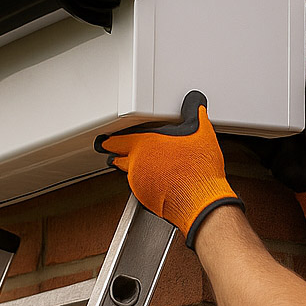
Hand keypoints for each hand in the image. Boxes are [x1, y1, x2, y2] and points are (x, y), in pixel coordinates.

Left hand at [94, 90, 243, 247]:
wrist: (200, 202)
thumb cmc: (198, 170)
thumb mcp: (201, 133)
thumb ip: (194, 114)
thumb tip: (195, 103)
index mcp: (144, 144)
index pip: (117, 141)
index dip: (110, 141)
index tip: (105, 140)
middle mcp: (136, 165)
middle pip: (118, 158)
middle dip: (115, 154)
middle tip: (111, 152)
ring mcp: (139, 184)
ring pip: (129, 174)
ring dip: (133, 170)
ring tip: (142, 166)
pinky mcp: (146, 200)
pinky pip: (141, 188)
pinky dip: (146, 184)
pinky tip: (159, 180)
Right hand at [223, 77, 305, 225]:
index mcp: (298, 112)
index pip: (284, 94)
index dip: (274, 84)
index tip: (262, 71)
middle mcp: (282, 121)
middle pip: (263, 105)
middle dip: (250, 96)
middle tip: (235, 83)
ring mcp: (270, 134)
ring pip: (251, 120)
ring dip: (240, 114)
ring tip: (225, 102)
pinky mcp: (262, 148)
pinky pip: (246, 139)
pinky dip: (235, 133)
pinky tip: (223, 126)